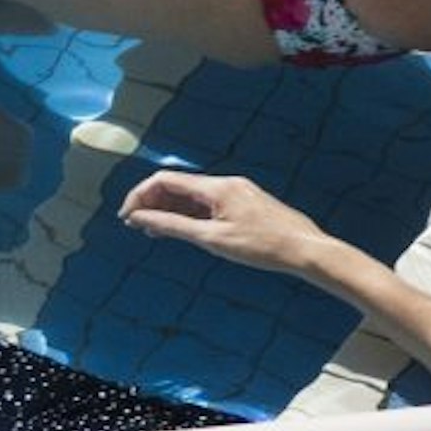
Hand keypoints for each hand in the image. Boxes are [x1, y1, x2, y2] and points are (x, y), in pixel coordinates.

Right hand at [119, 168, 324, 273]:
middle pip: (177, 186)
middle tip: (136, 227)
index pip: (165, 181)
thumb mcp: (210, 239)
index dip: (140, 196)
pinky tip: (180, 230)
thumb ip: (172, 226)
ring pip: (191, 196)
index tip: (127, 217)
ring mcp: (235, 192)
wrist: (303, 249)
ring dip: (168, 210)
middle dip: (151, 203)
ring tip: (153, 232)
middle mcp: (225, 184)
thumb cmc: (262, 245)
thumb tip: (140, 218)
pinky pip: (206, 204)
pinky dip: (188, 215)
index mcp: (217, 188)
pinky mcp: (242, 203)